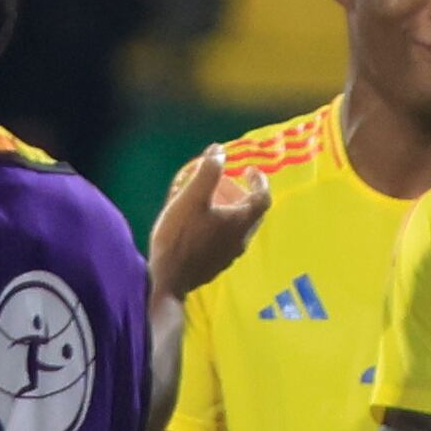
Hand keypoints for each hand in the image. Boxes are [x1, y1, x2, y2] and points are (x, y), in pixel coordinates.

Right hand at [149, 147, 269, 299]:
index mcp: (240, 222)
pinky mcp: (216, 264)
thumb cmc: (180, 236)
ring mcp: (229, 255)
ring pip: (237, 226)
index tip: (249, 169)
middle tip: (223, 182)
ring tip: (207, 198)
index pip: (262, 198)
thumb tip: (219, 150)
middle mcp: (241, 240)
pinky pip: (225, 237)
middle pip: (251, 212)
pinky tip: (198, 221)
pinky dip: (219, 223)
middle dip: (239, 193)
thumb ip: (208, 171)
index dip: (259, 181)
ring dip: (227, 208)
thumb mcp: (192, 197)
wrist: (168, 280)